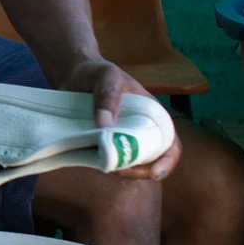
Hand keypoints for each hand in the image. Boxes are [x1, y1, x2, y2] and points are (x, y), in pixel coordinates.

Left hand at [60, 59, 179, 181]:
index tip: (154, 173)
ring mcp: (120, 140)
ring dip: (119, 170)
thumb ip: (107, 95)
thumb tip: (105, 125)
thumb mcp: (106, 76)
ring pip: (127, 165)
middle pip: (150, 162)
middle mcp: (139, 131)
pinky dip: (101, 165)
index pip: (170, 144)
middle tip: (119, 170)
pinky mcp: (100, 145)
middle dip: (139, 171)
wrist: (73, 73)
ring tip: (104, 164)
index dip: (167, 161)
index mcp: (151, 116)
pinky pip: (106, 161)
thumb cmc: (98, 72)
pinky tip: (91, 160)